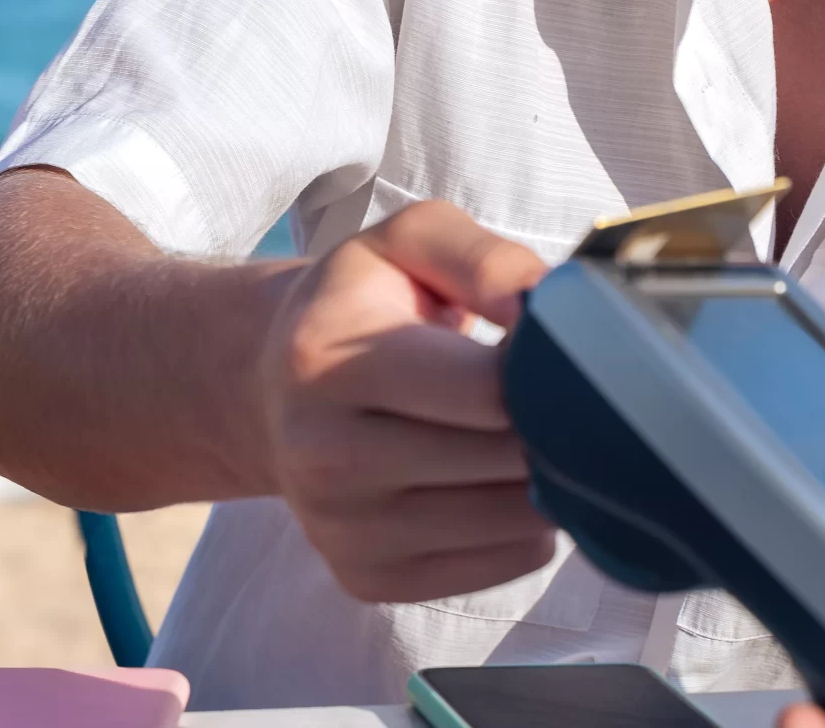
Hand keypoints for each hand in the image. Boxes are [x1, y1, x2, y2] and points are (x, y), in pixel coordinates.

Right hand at [257, 200, 554, 602]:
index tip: (549, 343)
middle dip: (552, 421)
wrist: (272, 388)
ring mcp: (341, 529)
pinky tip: (493, 479)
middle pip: (506, 458)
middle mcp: (321, 454)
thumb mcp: (408, 244)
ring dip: (545, 476)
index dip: (546, 364)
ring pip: (515, 520)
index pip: (485, 391)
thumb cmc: (359, 306)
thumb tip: (548, 310)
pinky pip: (506, 565)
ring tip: (516, 430)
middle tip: (549, 388)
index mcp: (324, 359)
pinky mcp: (368, 580)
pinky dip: (526, 525)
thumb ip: (484, 259)